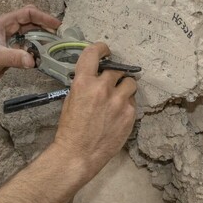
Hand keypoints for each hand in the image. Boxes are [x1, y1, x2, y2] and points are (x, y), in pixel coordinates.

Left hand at [0, 5, 61, 86]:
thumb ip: (14, 57)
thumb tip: (32, 61)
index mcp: (4, 23)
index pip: (27, 14)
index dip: (43, 17)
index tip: (56, 25)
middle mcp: (8, 28)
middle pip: (31, 22)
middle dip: (45, 26)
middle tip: (58, 35)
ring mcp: (11, 40)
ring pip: (31, 34)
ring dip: (41, 38)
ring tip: (54, 45)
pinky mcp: (12, 51)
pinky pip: (28, 47)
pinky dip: (36, 49)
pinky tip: (43, 56)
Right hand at [52, 42, 136, 178]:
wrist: (78, 154)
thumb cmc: (70, 129)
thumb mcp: (70, 99)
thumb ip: (84, 84)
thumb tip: (95, 76)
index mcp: (84, 82)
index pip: (94, 53)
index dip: (101, 48)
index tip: (105, 51)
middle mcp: (103, 88)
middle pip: (117, 69)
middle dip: (114, 74)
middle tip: (110, 82)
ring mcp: (119, 101)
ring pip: (130, 83)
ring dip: (124, 87)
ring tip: (118, 97)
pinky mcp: (129, 114)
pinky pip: (132, 101)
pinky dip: (127, 104)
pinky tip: (118, 113)